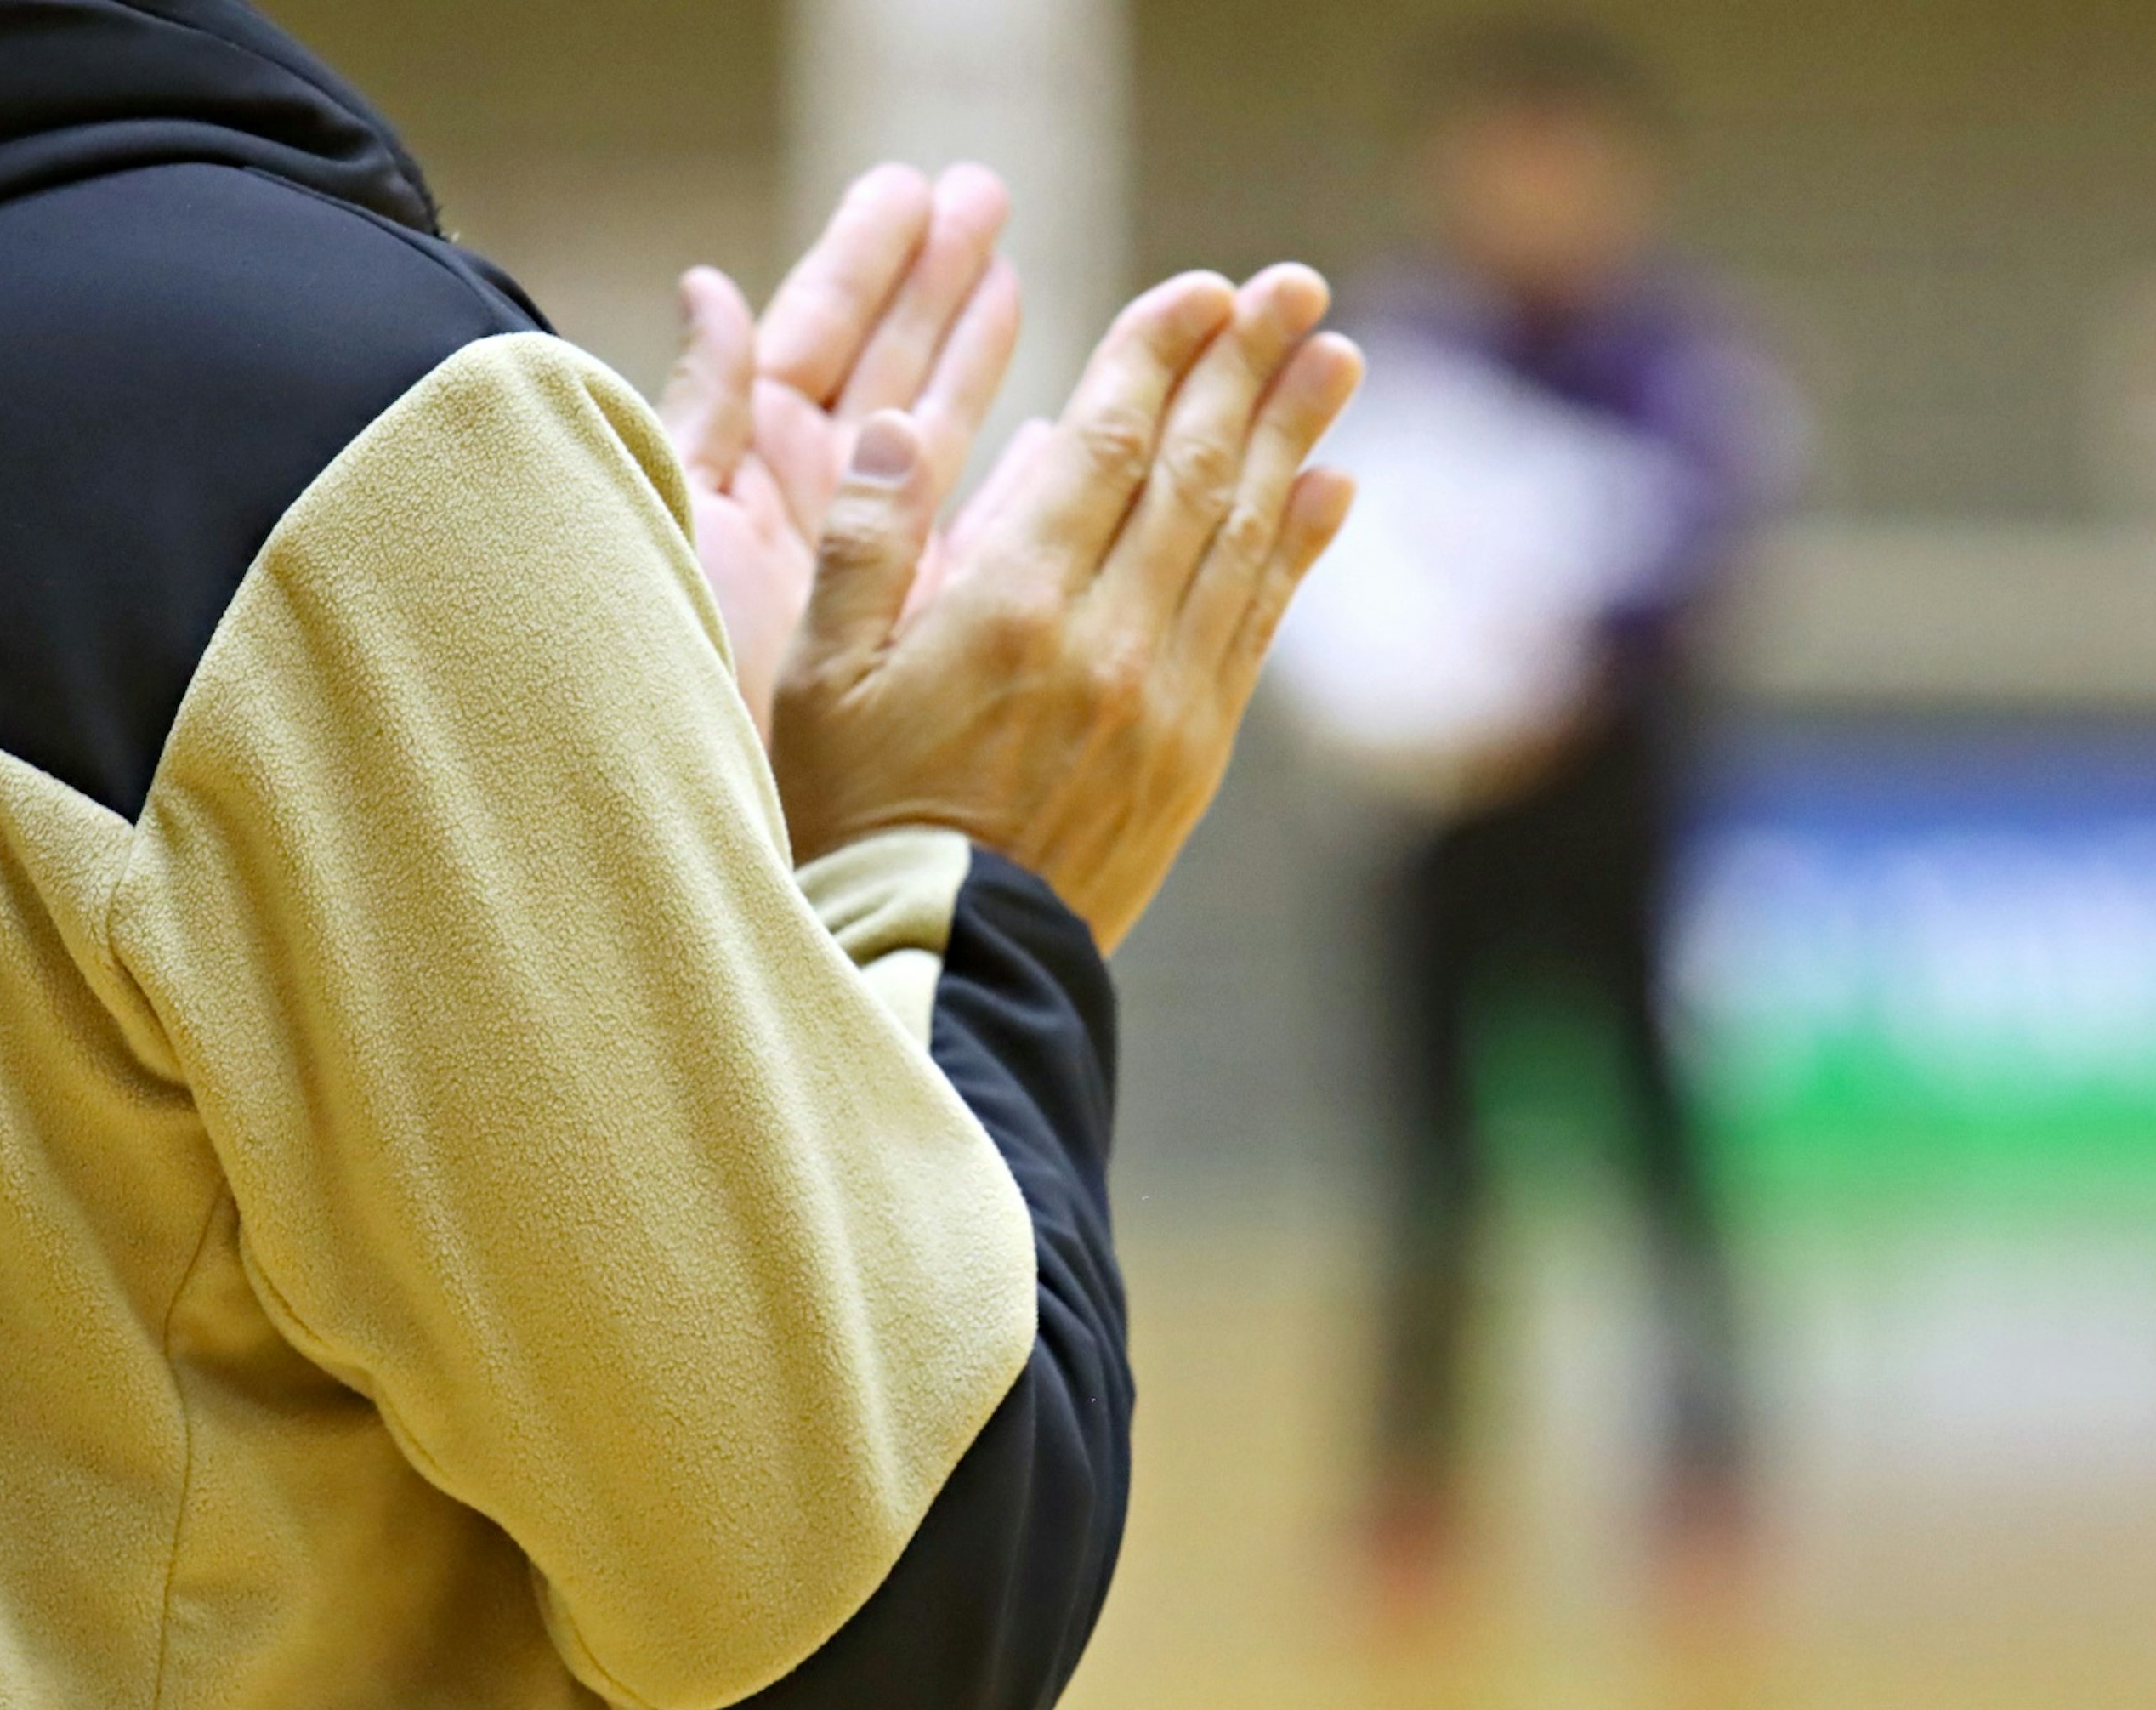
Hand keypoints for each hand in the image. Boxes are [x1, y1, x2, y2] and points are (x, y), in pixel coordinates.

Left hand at [658, 164, 1020, 735]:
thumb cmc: (667, 682)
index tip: (918, 187)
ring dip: (981, 358)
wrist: (702, 831)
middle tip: (988, 196)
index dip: (869, 259)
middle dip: (936, 281)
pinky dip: (1022, 483)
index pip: (815, 336)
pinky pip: (980, 540)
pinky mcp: (913, 644)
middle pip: (886, 369)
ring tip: (1021, 275)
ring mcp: (864, 580)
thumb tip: (710, 287)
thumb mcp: (673, 526)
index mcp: (745, 473)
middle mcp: (807, 518)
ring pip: (937, 441)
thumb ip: (698, 411)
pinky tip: (1066, 433)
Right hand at [771, 265, 1365, 948]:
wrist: (942, 975)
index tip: (1205, 287)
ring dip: (1295, 440)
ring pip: (1243, 542)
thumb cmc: (854, 822)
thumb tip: (904, 423)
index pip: (1108, 446)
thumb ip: (866, 545)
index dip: (1161, 355)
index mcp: (1009, 611)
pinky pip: (1259, 628)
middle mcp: (1106, 646)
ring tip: (1338, 358)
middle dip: (1250, 371)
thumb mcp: (817, 681)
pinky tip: (1332, 488)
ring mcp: (1163, 704)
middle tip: (1299, 288)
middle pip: (1196, 476)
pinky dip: (1300, 550)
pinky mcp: (1193, 759)